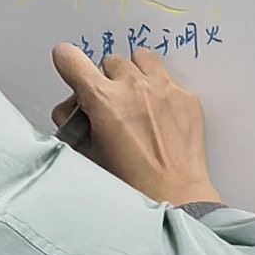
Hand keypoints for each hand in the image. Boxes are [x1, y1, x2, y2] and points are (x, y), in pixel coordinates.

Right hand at [49, 45, 221, 207]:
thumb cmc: (132, 182)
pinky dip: (162, 91)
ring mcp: (164, 89)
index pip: (71, 58)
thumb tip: (76, 107)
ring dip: (136, 73)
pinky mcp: (187, 98)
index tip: (69, 65)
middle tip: (111, 104)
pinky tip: (161, 115)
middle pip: (110, 61)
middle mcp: (134, 88)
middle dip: (107, 80)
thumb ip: (76, 121)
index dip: (67, 62)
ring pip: (142, 58)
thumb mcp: (87, 151)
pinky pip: (169, 79)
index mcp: (103, 100)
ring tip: (137, 99)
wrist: (174, 196)